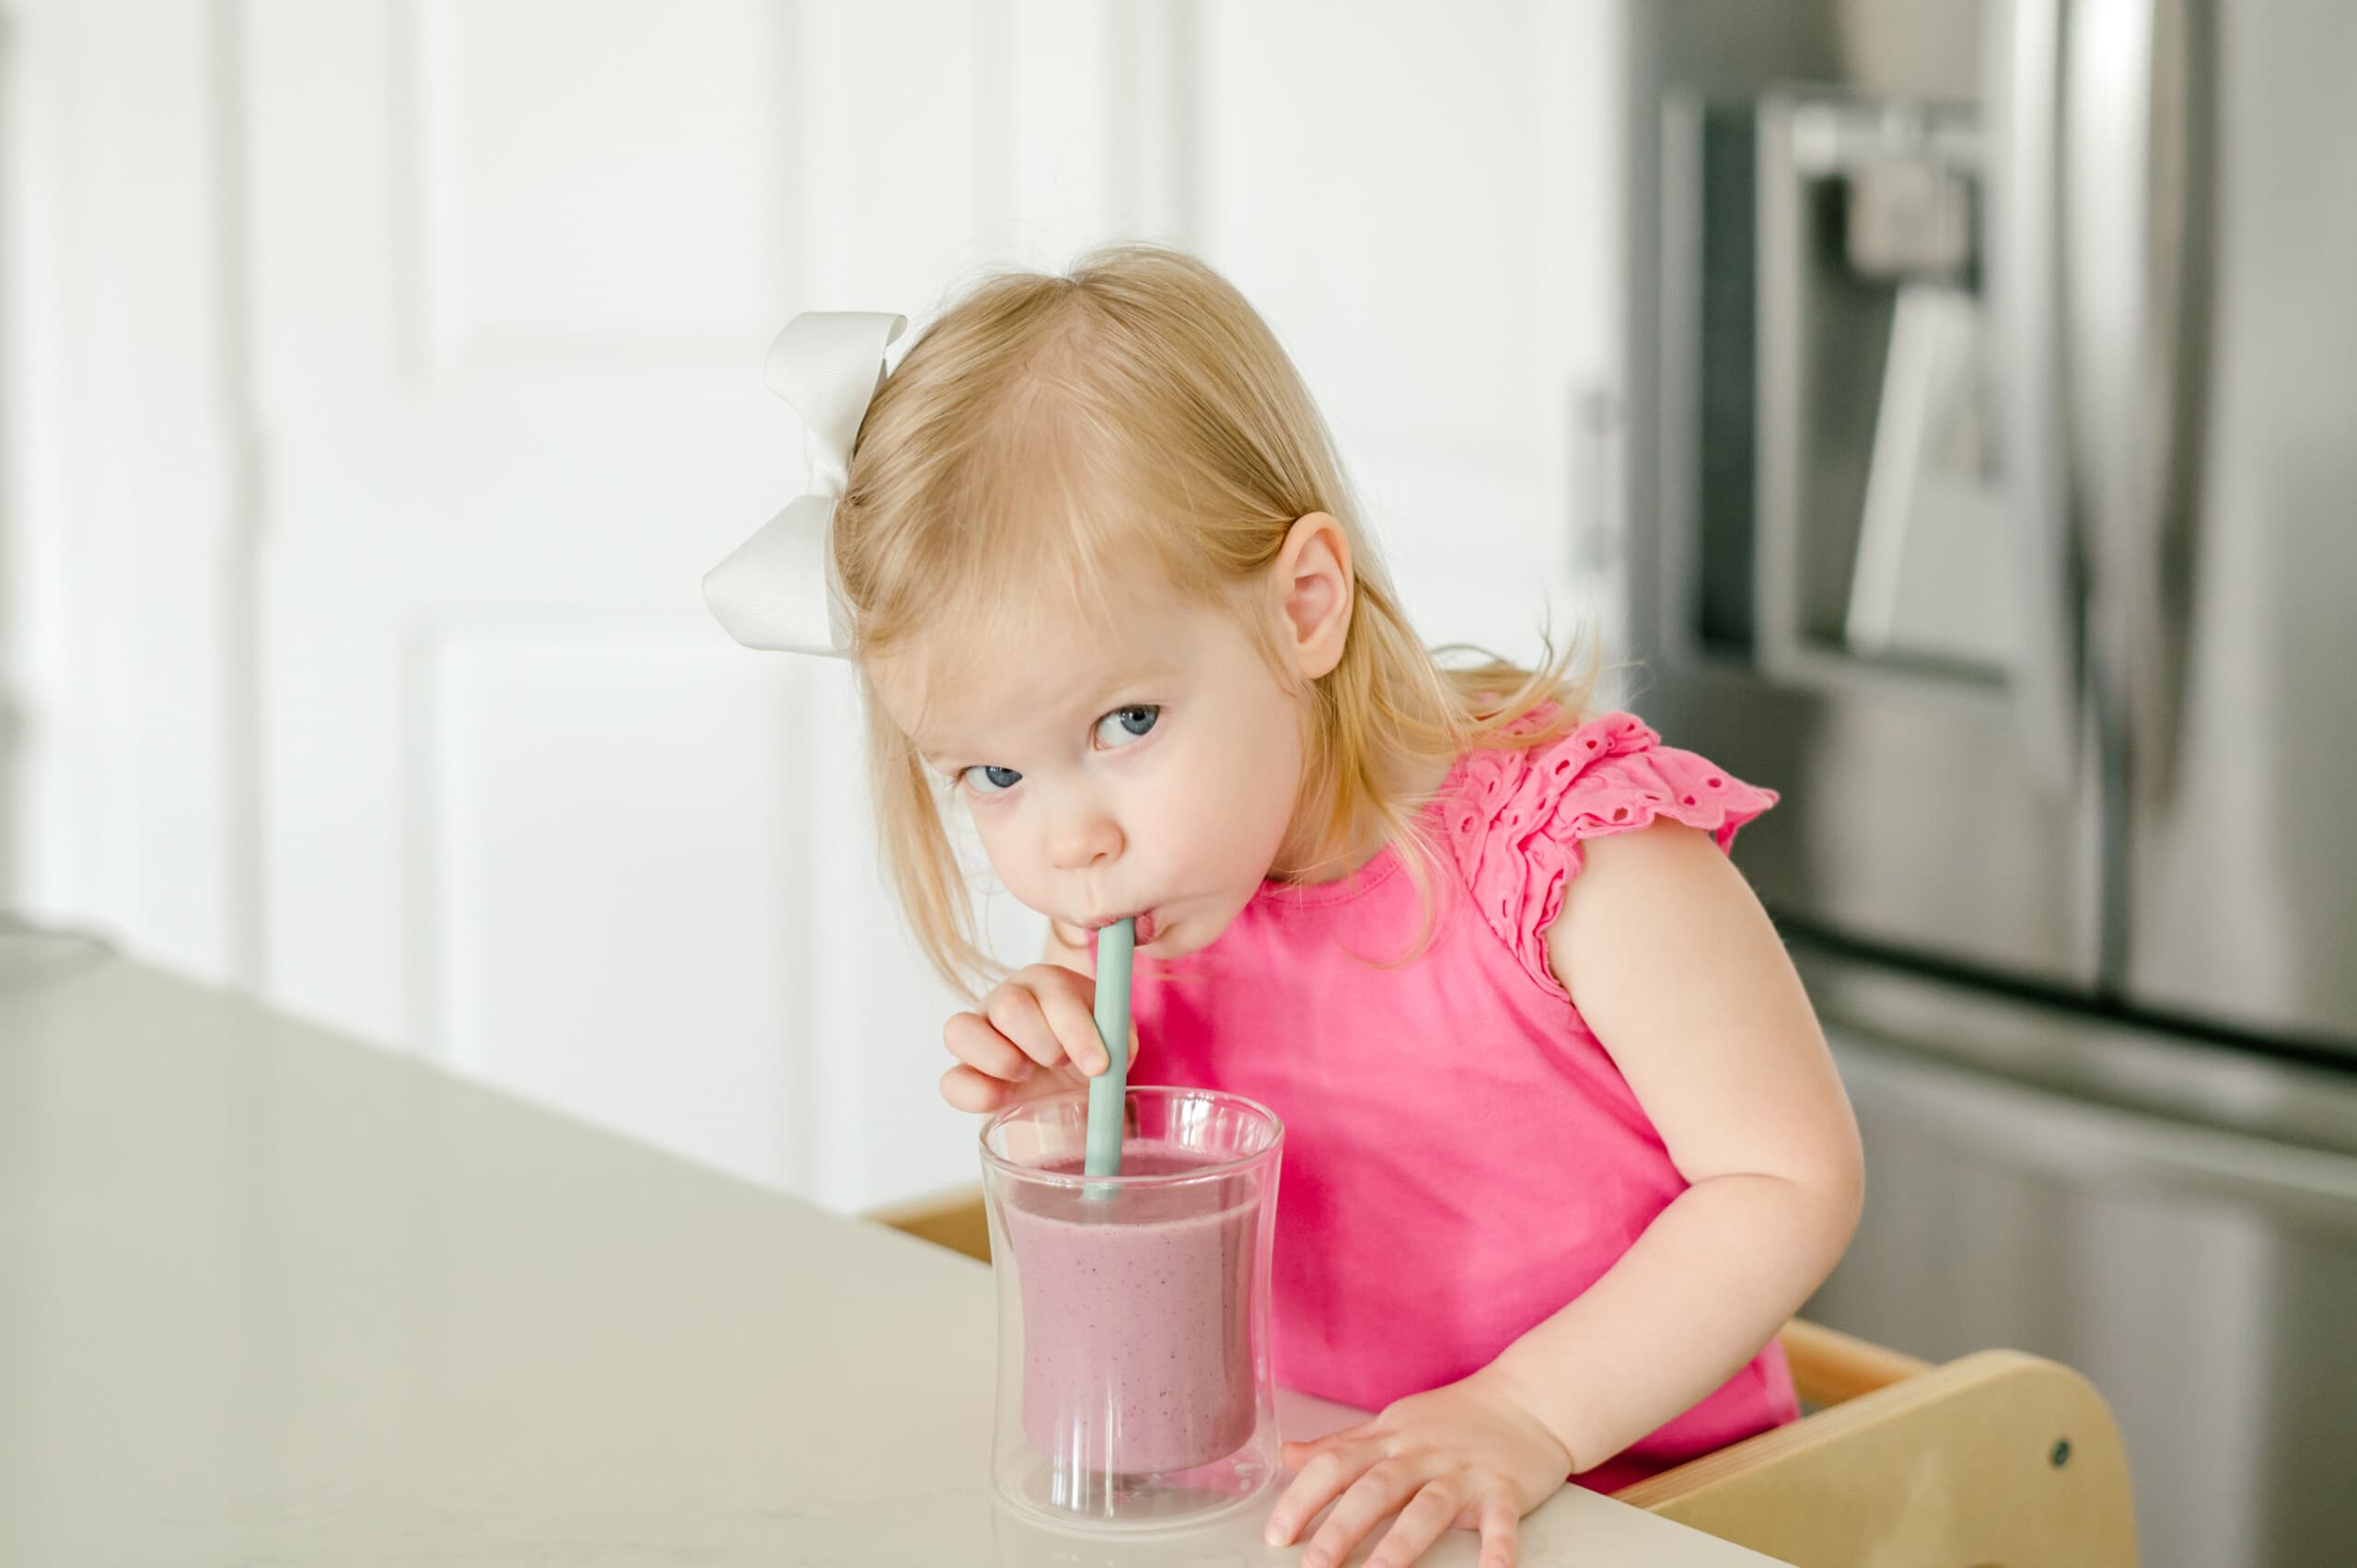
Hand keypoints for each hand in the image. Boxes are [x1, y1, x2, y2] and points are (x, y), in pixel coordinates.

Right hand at [940, 963, 1134, 1113]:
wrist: (1067, 1083)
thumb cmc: (1087, 1052)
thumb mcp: (1114, 1041)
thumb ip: (1119, 1038)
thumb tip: (1114, 1050)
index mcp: (1047, 983)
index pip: (1055, 992)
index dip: (1077, 1030)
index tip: (1098, 1065)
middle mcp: (1005, 999)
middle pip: (1009, 1006)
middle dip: (1043, 1044)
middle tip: (1060, 1063)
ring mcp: (977, 1033)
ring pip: (961, 1030)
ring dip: (1004, 1061)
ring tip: (1029, 1076)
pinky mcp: (962, 1071)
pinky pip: (949, 1080)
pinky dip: (978, 1094)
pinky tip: (1008, 1097)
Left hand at [1265, 1369, 1573, 1567]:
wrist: (1529, 1399)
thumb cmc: (1455, 1418)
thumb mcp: (1391, 1424)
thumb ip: (1341, 1445)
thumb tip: (1287, 1457)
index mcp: (1390, 1440)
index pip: (1336, 1465)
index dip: (1302, 1498)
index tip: (1277, 1533)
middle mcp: (1423, 1455)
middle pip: (1375, 1489)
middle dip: (1342, 1528)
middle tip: (1314, 1563)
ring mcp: (1464, 1473)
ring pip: (1428, 1508)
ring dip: (1401, 1544)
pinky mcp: (1505, 1490)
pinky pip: (1500, 1523)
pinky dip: (1496, 1551)